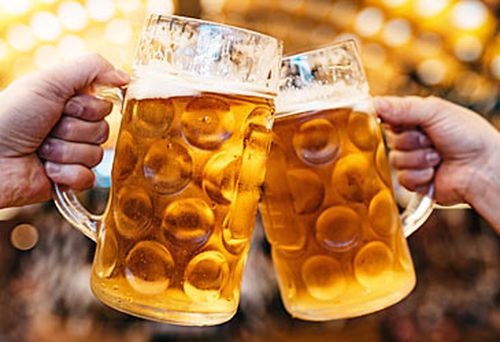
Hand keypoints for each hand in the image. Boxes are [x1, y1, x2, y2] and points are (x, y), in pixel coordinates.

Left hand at [0, 53, 128, 207]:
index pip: (105, 106)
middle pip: (103, 131)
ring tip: (40, 151)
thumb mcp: (48, 82)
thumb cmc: (10, 117)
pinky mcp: (69, 180)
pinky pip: (88, 178)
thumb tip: (126, 77)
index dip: (85, 109)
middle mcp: (73, 128)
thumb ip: (90, 69)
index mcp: (70, 103)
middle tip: (46, 130)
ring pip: (96, 155)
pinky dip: (67, 174)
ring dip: (65, 153)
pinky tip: (47, 170)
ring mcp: (71, 154)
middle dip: (73, 132)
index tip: (61, 107)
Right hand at [375, 96, 499, 230]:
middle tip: (431, 140)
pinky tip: (435, 172)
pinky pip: (402, 178)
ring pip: (395, 160)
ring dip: (418, 159)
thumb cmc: (468, 135)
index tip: (397, 122)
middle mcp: (412, 139)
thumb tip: (373, 103)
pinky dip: (420, 175)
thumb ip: (402, 107)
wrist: (484, 169)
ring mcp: (413, 161)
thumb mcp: (435, 112)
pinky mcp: (415, 182)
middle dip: (411, 141)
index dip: (389, 120)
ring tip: (438, 157)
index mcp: (415, 119)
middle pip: (390, 140)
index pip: (387, 116)